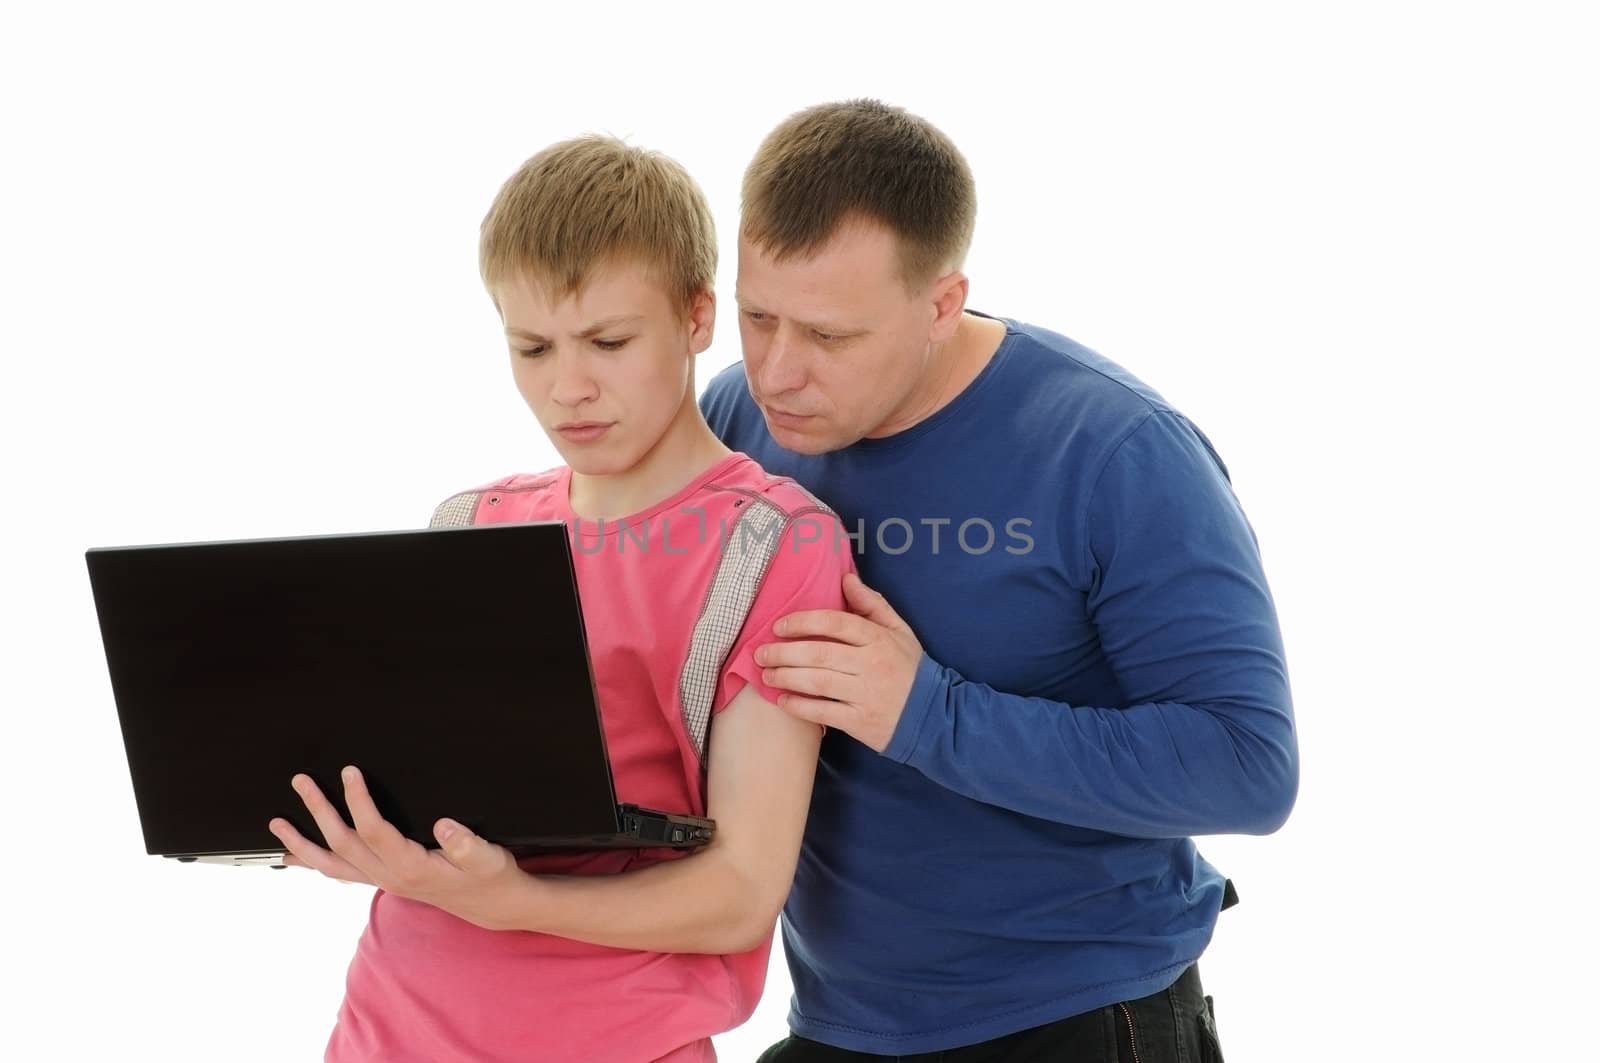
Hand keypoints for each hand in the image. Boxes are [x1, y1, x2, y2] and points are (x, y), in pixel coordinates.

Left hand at [268, 765, 531, 930]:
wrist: (492, 905)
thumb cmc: (490, 877)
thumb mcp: (489, 858)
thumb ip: (466, 844)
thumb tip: (444, 825)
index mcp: (412, 867)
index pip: (374, 831)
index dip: (359, 801)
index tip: (350, 772)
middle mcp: (390, 877)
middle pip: (344, 843)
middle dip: (320, 811)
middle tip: (302, 782)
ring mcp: (383, 881)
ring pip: (333, 864)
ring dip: (304, 843)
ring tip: (278, 825)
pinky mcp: (384, 879)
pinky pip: (340, 873)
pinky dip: (315, 863)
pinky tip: (297, 855)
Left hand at [754, 572, 922, 752]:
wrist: (934, 715)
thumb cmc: (910, 669)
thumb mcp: (899, 631)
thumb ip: (872, 605)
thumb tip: (846, 578)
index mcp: (879, 639)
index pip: (836, 623)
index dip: (804, 622)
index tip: (779, 626)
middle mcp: (871, 665)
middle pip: (820, 653)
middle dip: (785, 652)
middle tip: (761, 652)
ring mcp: (866, 695)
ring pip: (818, 682)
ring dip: (786, 677)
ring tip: (766, 674)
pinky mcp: (861, 721)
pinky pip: (824, 712)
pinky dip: (800, 707)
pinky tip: (782, 700)